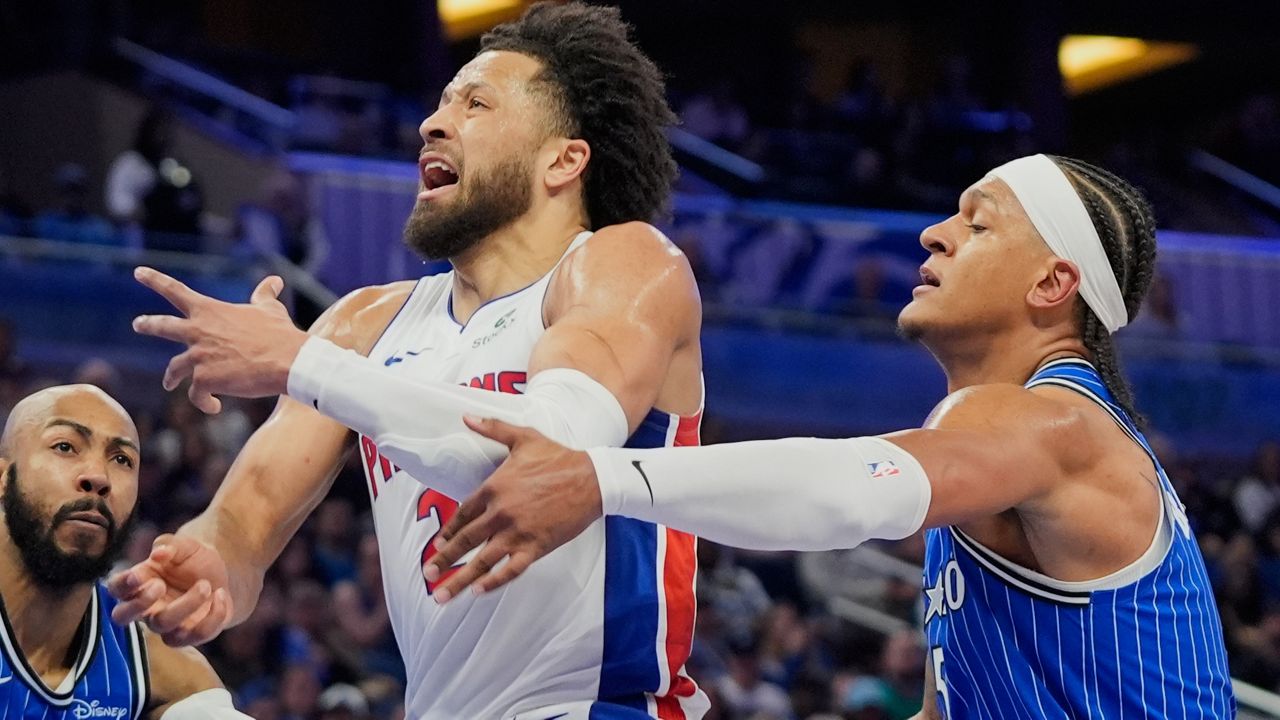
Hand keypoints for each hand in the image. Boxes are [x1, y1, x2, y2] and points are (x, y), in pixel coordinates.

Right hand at [106, 534, 233, 646]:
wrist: (220, 574)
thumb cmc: (192, 559)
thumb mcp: (184, 545)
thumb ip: (169, 545)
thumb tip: (158, 553)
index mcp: (138, 584)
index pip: (115, 588)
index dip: (122, 584)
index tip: (138, 574)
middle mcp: (146, 608)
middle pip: (122, 617)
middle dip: (140, 602)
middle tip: (160, 585)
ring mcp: (167, 625)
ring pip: (163, 626)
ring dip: (187, 605)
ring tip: (206, 585)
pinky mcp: (190, 635)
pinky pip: (197, 634)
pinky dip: (213, 615)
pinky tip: (220, 595)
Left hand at [132, 266, 306, 412]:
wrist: (288, 361)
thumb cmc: (280, 333)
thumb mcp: (270, 309)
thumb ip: (265, 294)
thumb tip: (275, 280)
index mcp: (210, 311)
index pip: (175, 290)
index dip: (155, 280)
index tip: (138, 272)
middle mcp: (197, 331)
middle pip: (162, 326)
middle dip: (147, 324)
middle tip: (138, 324)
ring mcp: (198, 356)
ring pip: (174, 369)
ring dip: (171, 377)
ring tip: (169, 384)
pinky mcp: (205, 380)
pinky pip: (197, 395)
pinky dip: (205, 402)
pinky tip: (215, 406)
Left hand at [424, 416, 603, 602]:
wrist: (592, 478)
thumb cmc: (559, 457)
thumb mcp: (523, 437)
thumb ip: (492, 428)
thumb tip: (466, 417)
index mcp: (494, 488)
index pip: (462, 514)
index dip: (448, 531)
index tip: (436, 545)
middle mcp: (500, 513)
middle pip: (465, 540)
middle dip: (443, 559)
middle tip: (427, 575)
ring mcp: (517, 532)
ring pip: (481, 561)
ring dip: (459, 580)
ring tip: (441, 596)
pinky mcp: (536, 546)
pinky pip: (510, 570)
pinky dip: (493, 582)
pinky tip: (478, 593)